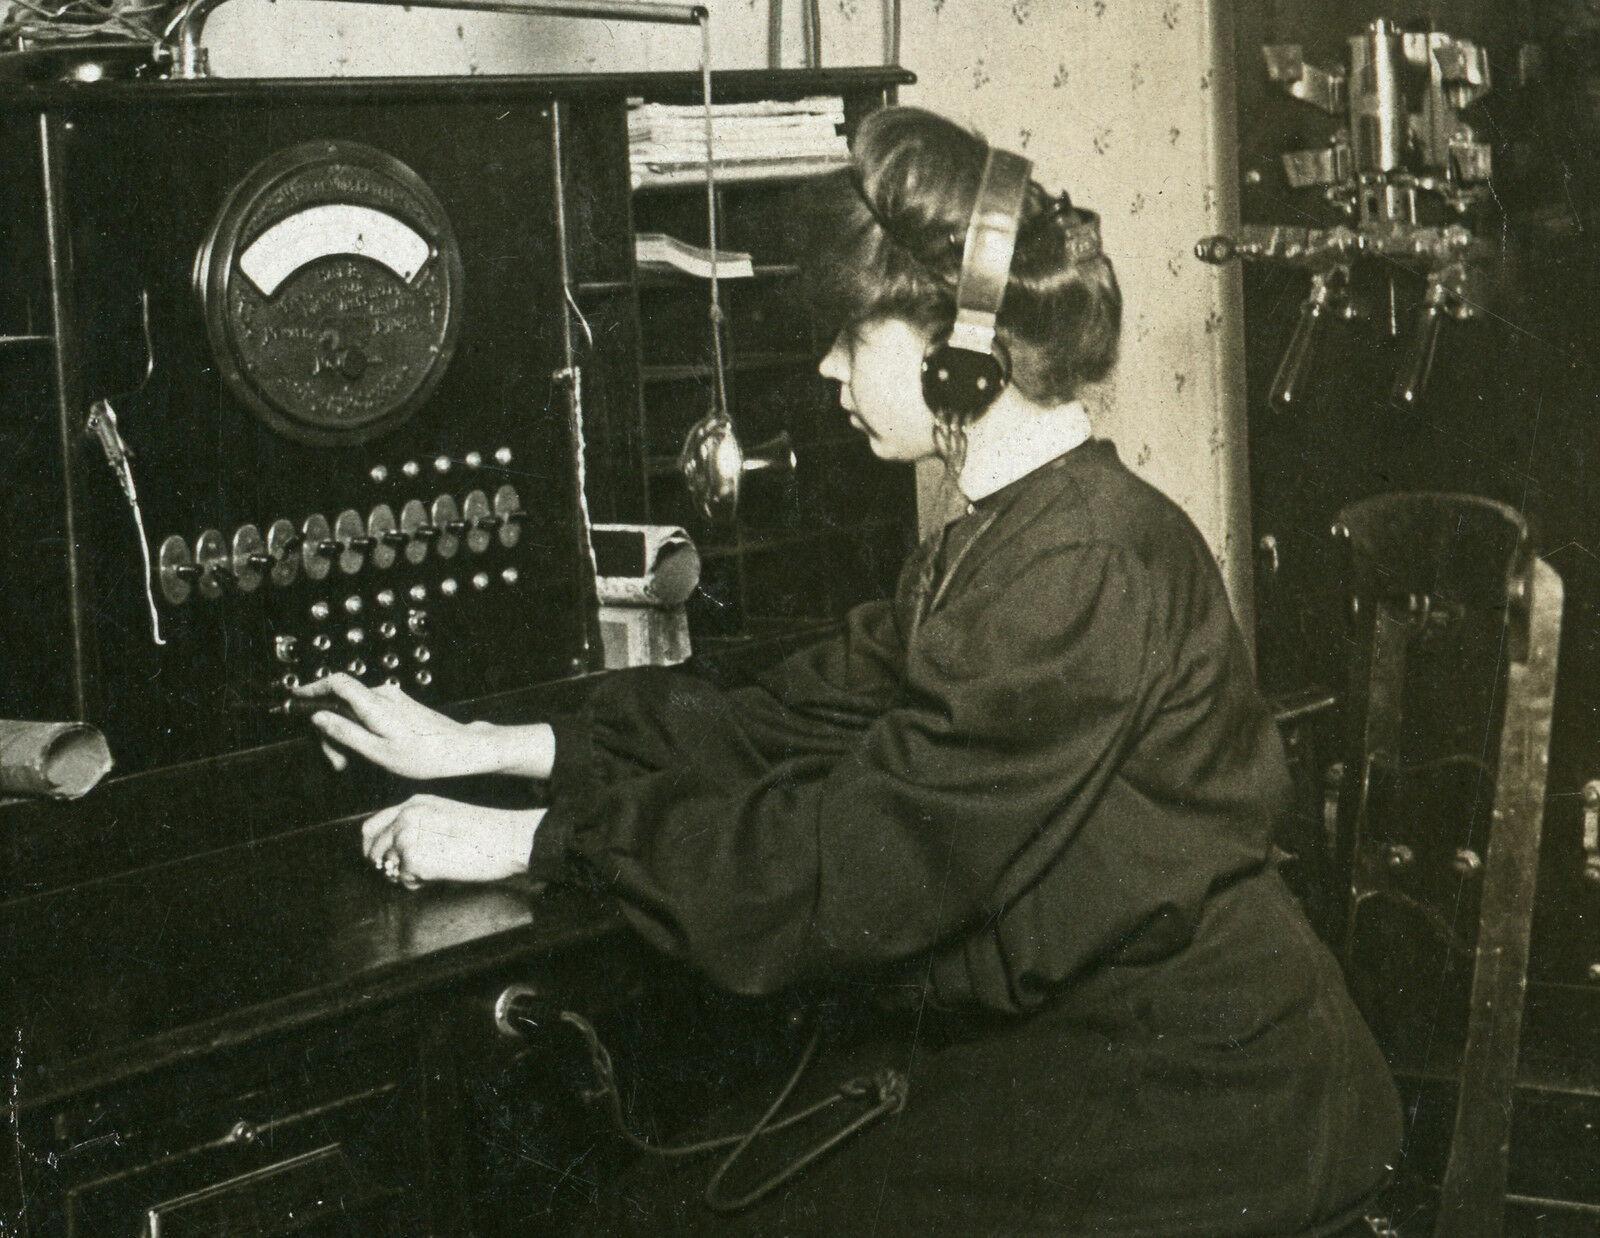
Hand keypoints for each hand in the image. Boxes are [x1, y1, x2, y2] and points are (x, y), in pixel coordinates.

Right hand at [295, 675, 552, 780]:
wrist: (463, 750)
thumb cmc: (425, 756)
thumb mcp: (380, 753)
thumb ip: (347, 734)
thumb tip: (319, 717)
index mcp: (375, 704)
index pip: (337, 682)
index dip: (313, 687)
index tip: (295, 697)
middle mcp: (384, 695)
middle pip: (343, 701)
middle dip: (332, 729)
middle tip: (336, 763)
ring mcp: (394, 698)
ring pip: (356, 710)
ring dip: (347, 734)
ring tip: (352, 764)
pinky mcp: (401, 705)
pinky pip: (371, 712)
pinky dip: (362, 730)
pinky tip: (368, 752)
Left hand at [362, 794, 543, 887]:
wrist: (508, 839)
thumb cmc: (484, 830)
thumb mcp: (444, 814)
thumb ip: (417, 824)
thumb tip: (394, 850)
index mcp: (413, 804)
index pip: (371, 827)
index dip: (371, 847)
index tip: (381, 859)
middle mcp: (405, 817)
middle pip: (374, 851)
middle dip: (386, 866)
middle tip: (408, 873)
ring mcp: (408, 837)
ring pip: (389, 867)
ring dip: (405, 875)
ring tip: (432, 871)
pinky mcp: (415, 860)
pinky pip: (404, 880)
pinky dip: (418, 883)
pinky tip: (438, 875)